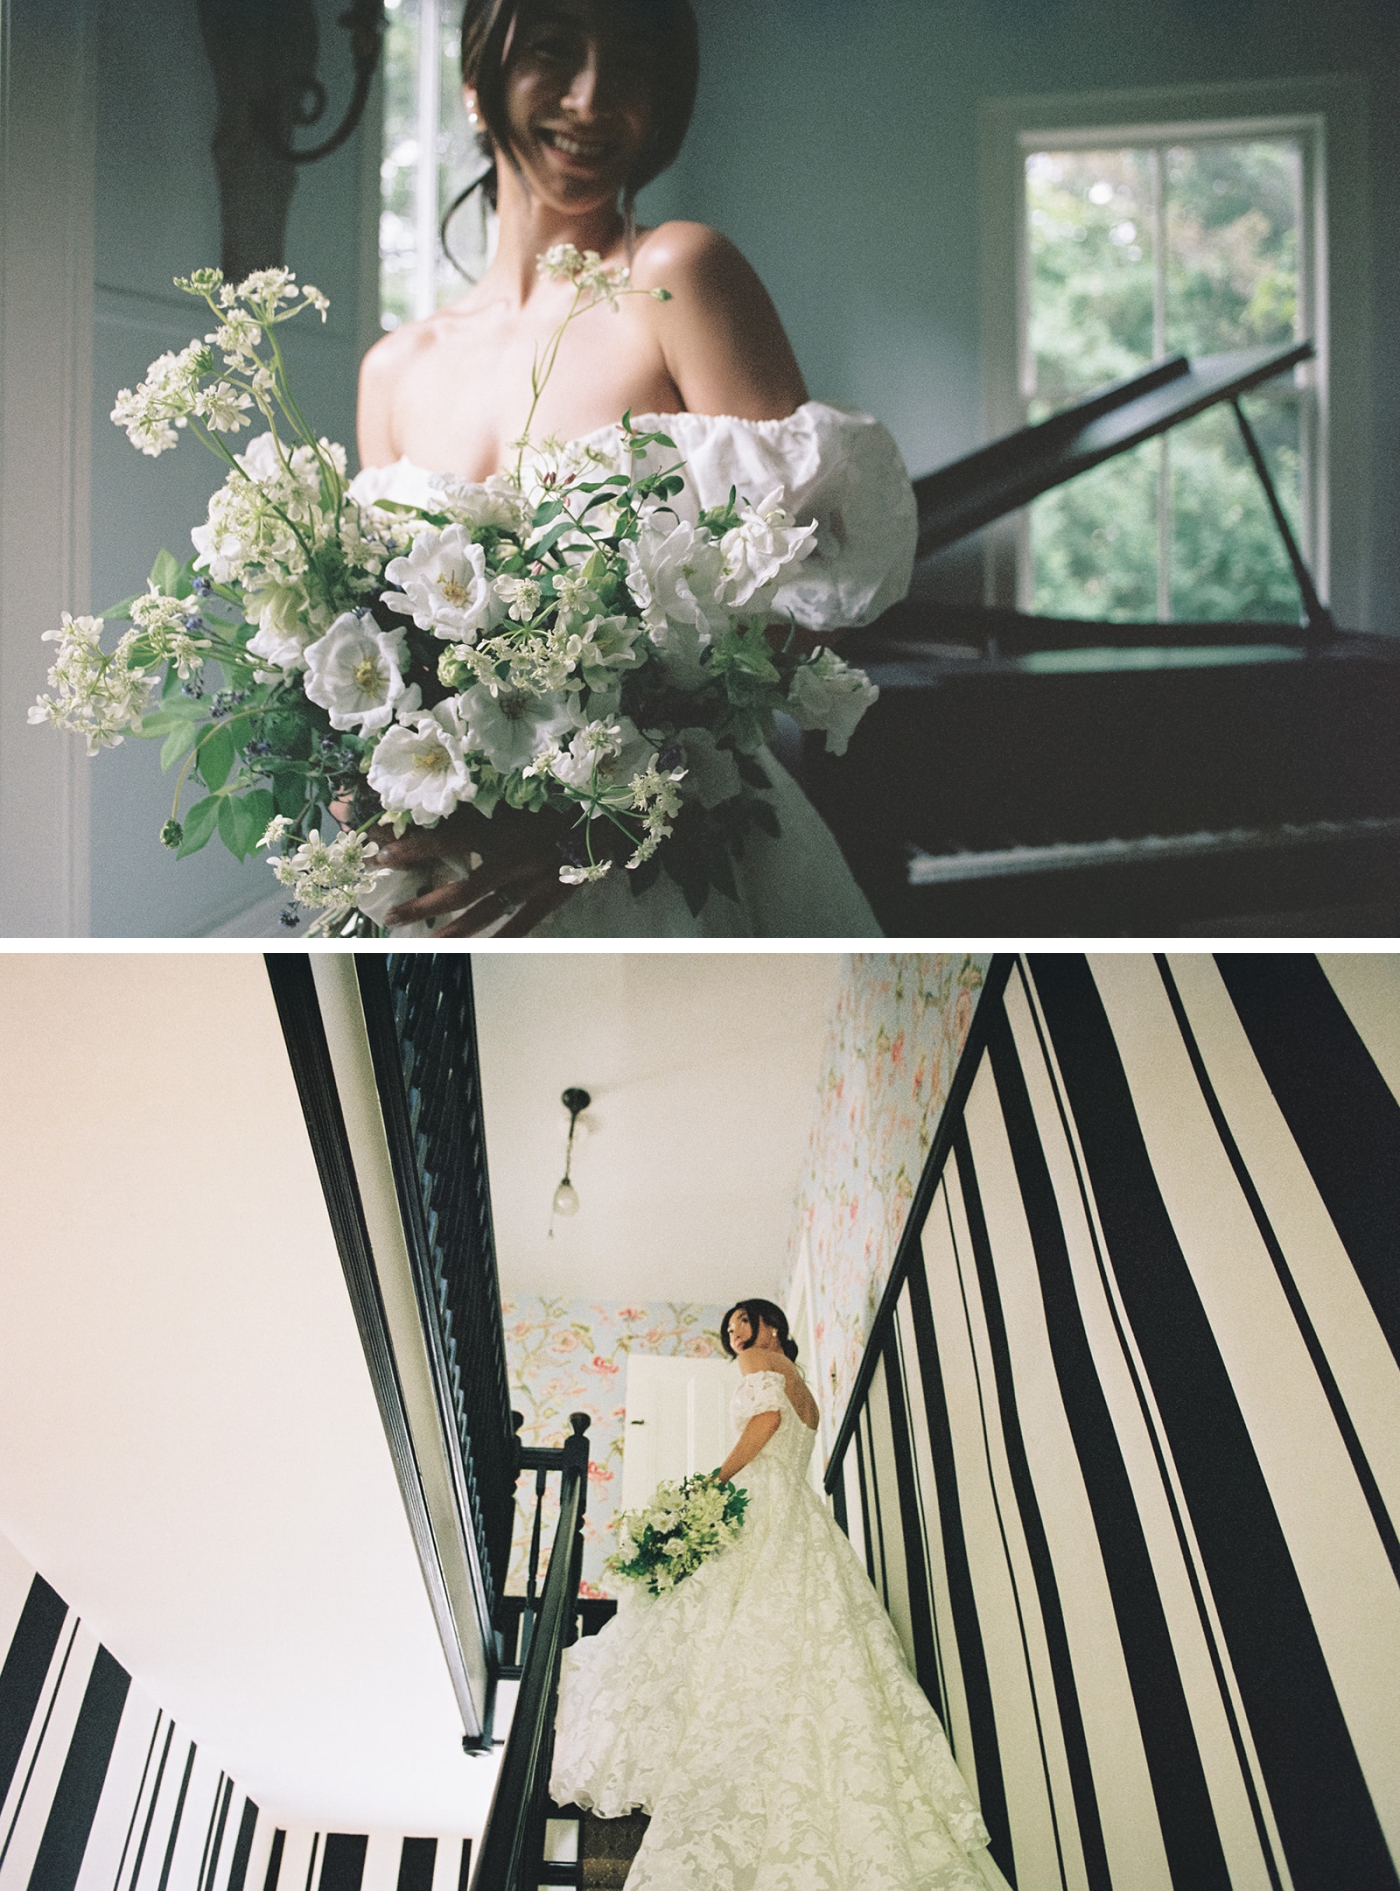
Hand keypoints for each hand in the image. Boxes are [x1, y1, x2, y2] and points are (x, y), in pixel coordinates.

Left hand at [377, 802, 578, 937]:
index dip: (413, 850)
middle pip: (459, 890)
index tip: (384, 857)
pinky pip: (519, 925)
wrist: (604, 819)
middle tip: (392, 916)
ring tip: (424, 942)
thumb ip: (482, 808)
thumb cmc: (555, 801)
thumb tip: (440, 809)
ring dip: (450, 930)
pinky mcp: (549, 899)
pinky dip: (497, 937)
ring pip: (483, 914)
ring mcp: (530, 884)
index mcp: (500, 829)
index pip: (446, 841)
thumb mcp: (514, 798)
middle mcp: (510, 860)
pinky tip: (477, 947)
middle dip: (423, 905)